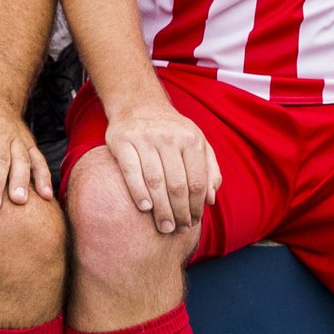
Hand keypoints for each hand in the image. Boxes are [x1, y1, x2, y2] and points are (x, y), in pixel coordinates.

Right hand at [97, 94, 218, 234]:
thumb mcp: (197, 143)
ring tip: (164, 225)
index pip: (196, 182)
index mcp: (191, 139)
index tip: (194, 222)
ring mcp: (144, 138)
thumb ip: (209, 170)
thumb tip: (210, 199)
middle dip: (179, 212)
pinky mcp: (122, 141)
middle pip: (177, 185)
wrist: (138, 104)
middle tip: (178, 229)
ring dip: (161, 209)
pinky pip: (130, 171)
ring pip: (155, 182)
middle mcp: (169, 137)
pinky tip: (145, 208)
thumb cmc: (172, 130)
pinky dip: (138, 192)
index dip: (196, 206)